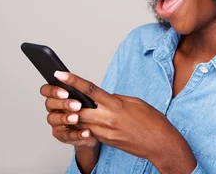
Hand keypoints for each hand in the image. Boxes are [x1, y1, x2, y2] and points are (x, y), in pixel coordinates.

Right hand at [40, 82, 98, 148]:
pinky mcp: (62, 136)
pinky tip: (86, 132)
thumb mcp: (86, 96)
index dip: (52, 90)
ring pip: (54, 119)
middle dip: (63, 104)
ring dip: (65, 118)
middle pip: (49, 103)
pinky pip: (67, 135)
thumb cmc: (88, 108)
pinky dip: (77, 134)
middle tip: (77, 105)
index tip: (65, 93)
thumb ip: (80, 89)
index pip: (46, 90)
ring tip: (77, 118)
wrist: (95, 129)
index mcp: (57, 96)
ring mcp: (56, 123)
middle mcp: (53, 108)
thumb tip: (80, 82)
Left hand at [53, 70, 195, 168]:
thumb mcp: (134, 102)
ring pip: (80, 122)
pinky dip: (82, 125)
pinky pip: (89, 131)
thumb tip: (103, 97)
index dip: (73, 81)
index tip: (60, 74)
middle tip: (56, 92)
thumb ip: (115, 98)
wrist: (159, 143)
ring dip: (71, 114)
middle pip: (77, 108)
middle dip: (65, 101)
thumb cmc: (151, 121)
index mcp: (115, 105)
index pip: (89, 90)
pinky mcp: (106, 141)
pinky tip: (80, 120)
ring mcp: (105, 132)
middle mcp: (107, 119)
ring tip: (65, 106)